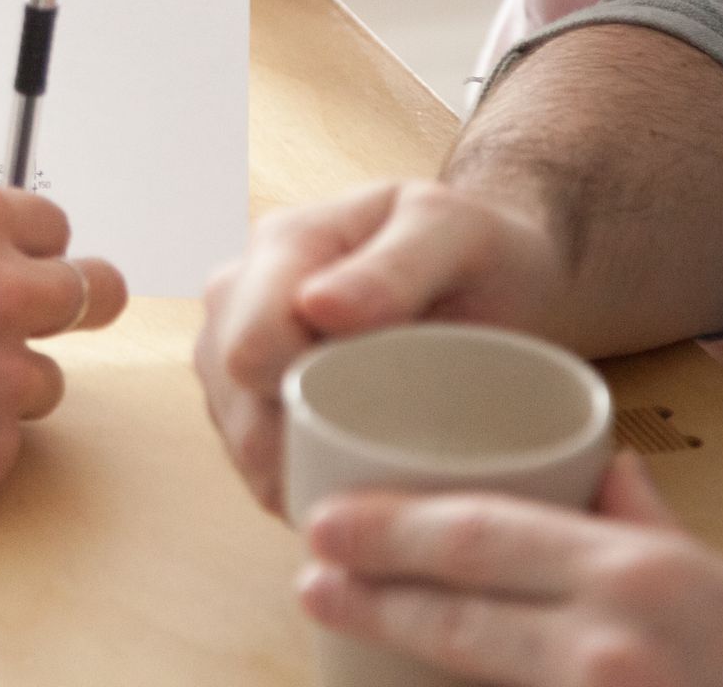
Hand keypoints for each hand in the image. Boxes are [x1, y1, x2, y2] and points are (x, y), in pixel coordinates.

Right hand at [0, 185, 128, 514]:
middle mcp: (6, 290)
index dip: (29, 252)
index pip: (54, 227)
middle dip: (73, 305)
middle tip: (44, 323)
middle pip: (96, 291)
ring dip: (1, 386)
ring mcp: (6, 373)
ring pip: (45, 379)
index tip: (14, 269)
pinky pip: (2, 443)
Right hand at [195, 181, 565, 515]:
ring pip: (249, 455)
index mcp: (280, 247)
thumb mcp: (459, 234)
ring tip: (398, 455)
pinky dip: (319, 489)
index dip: (317, 396)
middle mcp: (236, 302)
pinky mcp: (248, 409)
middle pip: (244, 413)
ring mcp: (232, 359)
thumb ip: (396, 265)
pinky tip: (372, 473)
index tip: (399, 404)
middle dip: (322, 446)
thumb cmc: (479, 249)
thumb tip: (316, 306)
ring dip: (320, 473)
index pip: (252, 349)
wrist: (490, 273)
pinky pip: (265, 476)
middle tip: (411, 437)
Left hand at [298, 453, 722, 685]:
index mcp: (634, 571)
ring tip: (340, 616)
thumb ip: (640, 519)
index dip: (392, 529)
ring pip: (472, 672)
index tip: (327, 521)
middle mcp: (611, 642)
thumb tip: (596, 468)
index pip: (483, 537)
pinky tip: (411, 683)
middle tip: (309, 573)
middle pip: (458, 610)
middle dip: (370, 589)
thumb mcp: (715, 572)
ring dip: (399, 644)